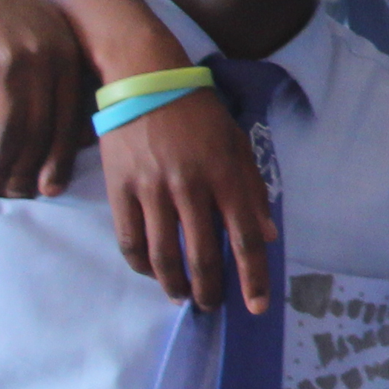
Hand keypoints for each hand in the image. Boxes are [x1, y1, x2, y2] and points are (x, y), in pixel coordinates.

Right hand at [0, 0, 91, 197]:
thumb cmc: (10, 20)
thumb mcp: (47, 40)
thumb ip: (60, 81)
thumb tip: (74, 141)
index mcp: (67, 56)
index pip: (70, 117)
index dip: (60, 158)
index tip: (52, 187)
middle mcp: (43, 59)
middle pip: (40, 129)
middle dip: (29, 169)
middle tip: (19, 193)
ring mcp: (7, 63)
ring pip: (9, 130)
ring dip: (0, 165)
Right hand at [99, 95, 276, 311]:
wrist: (147, 82)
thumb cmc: (201, 114)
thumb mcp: (238, 144)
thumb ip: (253, 190)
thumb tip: (268, 235)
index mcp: (227, 175)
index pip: (245, 237)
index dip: (252, 277)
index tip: (256, 306)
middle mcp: (191, 186)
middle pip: (203, 255)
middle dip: (210, 290)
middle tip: (213, 306)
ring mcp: (152, 189)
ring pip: (163, 256)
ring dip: (175, 285)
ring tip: (183, 297)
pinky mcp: (120, 189)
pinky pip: (130, 240)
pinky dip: (142, 265)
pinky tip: (152, 273)